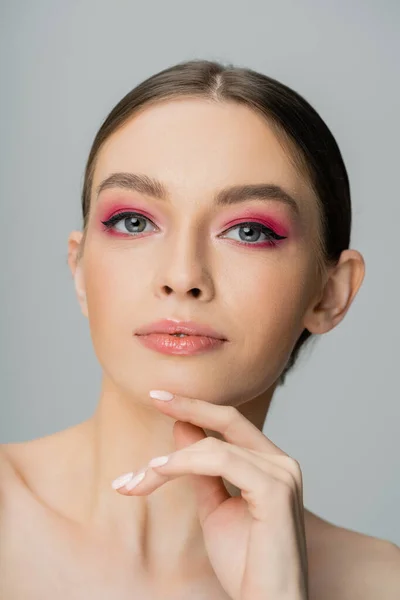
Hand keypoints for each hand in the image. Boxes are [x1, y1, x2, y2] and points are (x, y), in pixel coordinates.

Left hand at [112, 391, 308, 599]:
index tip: (161, 398)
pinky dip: (184, 463)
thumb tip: (183, 427)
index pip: (231, 423)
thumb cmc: (245, 563)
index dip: (196, 407)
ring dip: (169, 461)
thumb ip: (201, 468)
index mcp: (270, 464)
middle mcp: (281, 462)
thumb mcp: (215, 506)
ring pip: (213, 446)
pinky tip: (157, 473)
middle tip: (153, 396)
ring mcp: (282, 474)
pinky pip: (220, 461)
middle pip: (229, 418)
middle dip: (188, 405)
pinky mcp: (275, 489)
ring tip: (137, 479)